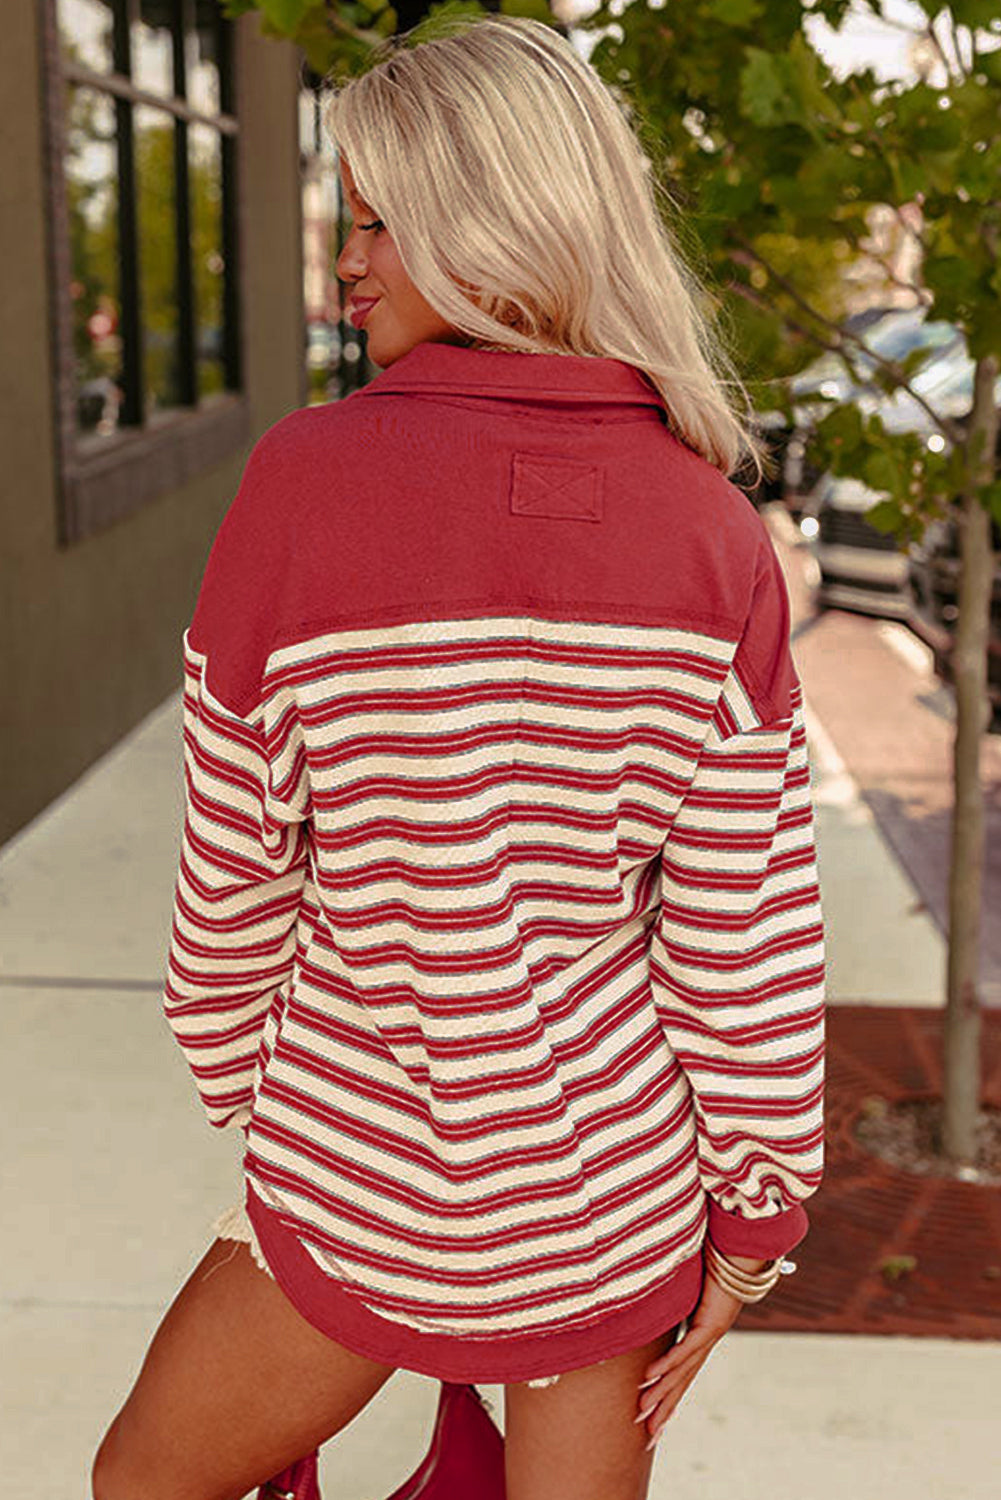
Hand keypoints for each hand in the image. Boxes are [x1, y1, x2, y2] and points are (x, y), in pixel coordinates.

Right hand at [634, 1251, 769, 1450]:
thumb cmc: (714, 1266)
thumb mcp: (685, 1289)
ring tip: (643, 1415)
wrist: (742, 1254)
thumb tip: (650, 1296)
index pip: (681, 1377)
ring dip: (661, 1394)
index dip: (667, 1401)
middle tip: (647, 1438)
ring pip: (682, 1373)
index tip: (653, 1423)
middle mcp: (705, 1344)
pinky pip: (685, 1349)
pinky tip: (650, 1378)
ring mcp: (709, 1336)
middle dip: (664, 1412)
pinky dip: (668, 1364)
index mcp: (700, 1339)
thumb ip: (671, 1298)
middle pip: (681, 1385)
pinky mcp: (711, 1325)